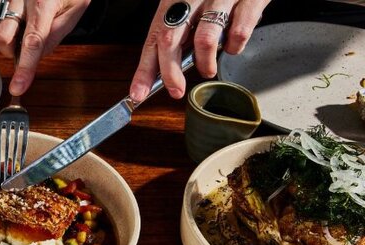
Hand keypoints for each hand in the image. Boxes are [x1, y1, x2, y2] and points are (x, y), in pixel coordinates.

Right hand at [0, 0, 89, 95]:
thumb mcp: (76, 6)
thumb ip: (58, 32)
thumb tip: (40, 54)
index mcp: (43, 2)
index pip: (33, 42)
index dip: (25, 68)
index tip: (19, 87)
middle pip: (2, 37)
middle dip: (11, 50)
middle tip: (26, 46)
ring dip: (6, 41)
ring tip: (21, 32)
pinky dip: (2, 29)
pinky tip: (16, 23)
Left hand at [130, 0, 269, 102]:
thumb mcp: (191, 6)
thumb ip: (181, 32)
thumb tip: (168, 69)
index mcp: (174, 0)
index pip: (153, 39)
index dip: (145, 70)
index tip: (138, 93)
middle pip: (170, 39)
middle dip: (170, 73)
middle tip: (176, 91)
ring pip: (204, 39)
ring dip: (204, 63)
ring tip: (207, 70)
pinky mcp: (249, 0)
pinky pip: (238, 33)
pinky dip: (234, 47)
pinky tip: (232, 45)